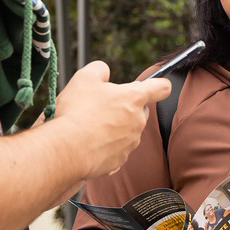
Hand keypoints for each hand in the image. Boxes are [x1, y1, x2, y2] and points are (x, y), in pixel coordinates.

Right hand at [52, 60, 171, 178]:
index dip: (159, 83)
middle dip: (125, 106)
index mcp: (134, 98)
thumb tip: (104, 72)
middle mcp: (138, 121)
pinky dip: (106, 144)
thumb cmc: (77, 111)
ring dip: (114, 126)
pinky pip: (117, 148)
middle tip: (101, 106)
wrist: (68, 148)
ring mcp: (131, 143)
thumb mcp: (84, 78)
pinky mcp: (120, 160)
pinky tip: (89, 141)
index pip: (161, 87)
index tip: (153, 84)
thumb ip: (99, 69)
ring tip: (90, 125)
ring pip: (128, 130)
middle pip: (141, 110)